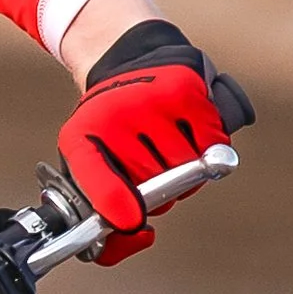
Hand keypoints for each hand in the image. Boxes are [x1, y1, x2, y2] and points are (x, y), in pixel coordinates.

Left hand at [55, 19, 251, 266]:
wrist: (128, 59)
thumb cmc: (113, 128)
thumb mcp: (89, 164)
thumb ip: (103, 210)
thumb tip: (137, 233)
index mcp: (80, 139)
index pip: (95, 178)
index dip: (113, 203)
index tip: (131, 221)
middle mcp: (114, 117)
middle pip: (155, 189)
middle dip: (159, 193)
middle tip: (151, 167)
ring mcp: (151, 102)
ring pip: (187, 171)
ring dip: (186, 173)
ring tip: (168, 145)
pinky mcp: (184, 90)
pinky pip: (212, 145)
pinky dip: (210, 149)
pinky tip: (190, 132)